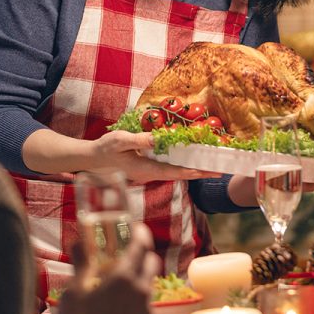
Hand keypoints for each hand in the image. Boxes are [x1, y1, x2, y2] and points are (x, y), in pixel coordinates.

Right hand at [57, 223, 159, 313]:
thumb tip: (78, 241)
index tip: (136, 227)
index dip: (139, 233)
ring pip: (149, 283)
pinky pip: (145, 302)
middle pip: (151, 262)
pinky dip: (137, 296)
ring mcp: (145, 308)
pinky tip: (121, 303)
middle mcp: (140, 289)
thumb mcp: (73, 291)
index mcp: (124, 277)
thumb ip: (81, 263)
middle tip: (128, 253)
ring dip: (140, 276)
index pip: (140, 246)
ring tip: (120, 280)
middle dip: (143, 254)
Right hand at [92, 131, 218, 183]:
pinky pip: (169, 168)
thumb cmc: (105, 149)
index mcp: (146, 169)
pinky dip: (182, 165)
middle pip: (180, 174)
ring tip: (211, 166)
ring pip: (176, 172)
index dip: (192, 172)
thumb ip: (138, 140)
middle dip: (199, 173)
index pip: (174, 172)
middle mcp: (151, 173)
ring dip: (193, 169)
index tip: (208, 172)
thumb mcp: (120, 141)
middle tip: (220, 170)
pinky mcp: (148, 168)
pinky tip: (191, 160)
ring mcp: (150, 172)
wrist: (93, 159)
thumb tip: (158, 139)